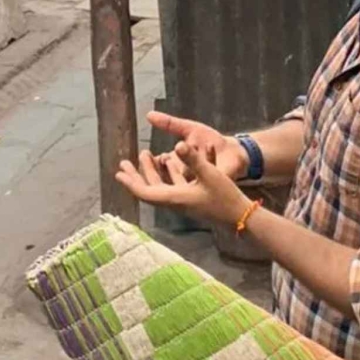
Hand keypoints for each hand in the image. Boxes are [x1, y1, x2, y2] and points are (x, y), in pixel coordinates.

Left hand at [117, 141, 252, 226]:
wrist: (241, 215)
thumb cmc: (225, 197)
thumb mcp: (210, 174)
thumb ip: (193, 159)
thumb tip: (179, 143)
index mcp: (175, 198)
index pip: (146, 193)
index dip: (131, 183)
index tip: (118, 173)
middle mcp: (175, 202)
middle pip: (149, 190)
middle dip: (135, 176)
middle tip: (123, 163)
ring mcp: (182, 201)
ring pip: (160, 186)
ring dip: (151, 172)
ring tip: (145, 154)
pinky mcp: (191, 199)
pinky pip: (172, 186)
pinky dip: (166, 174)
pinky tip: (167, 160)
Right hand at [146, 112, 247, 180]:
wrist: (233, 150)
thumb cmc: (209, 141)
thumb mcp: (188, 128)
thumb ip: (169, 123)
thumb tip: (148, 114)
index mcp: (176, 164)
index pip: (158, 166)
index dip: (152, 163)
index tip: (150, 154)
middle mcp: (185, 176)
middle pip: (169, 176)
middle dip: (166, 167)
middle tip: (166, 156)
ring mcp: (199, 180)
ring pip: (187, 176)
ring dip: (186, 163)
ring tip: (186, 147)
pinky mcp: (215, 180)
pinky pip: (209, 171)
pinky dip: (208, 157)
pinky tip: (209, 146)